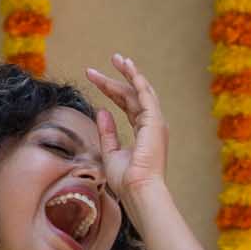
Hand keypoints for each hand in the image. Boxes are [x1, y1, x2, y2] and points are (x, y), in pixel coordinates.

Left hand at [83, 52, 167, 206]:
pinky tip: (128, 67)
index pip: (127, 104)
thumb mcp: (110, 152)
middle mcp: (151, 125)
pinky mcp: (155, 122)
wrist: (138, 191)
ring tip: (116, 58)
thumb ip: (107, 132)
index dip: (111, 89)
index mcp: (143, 132)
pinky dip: (137, 80)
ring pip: (140, 91)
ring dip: (129, 73)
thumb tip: (101, 110)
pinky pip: (146, 95)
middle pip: (132, 95)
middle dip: (117, 78)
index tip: (94, 78)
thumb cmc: (126, 180)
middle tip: (103, 64)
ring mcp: (155, 123)